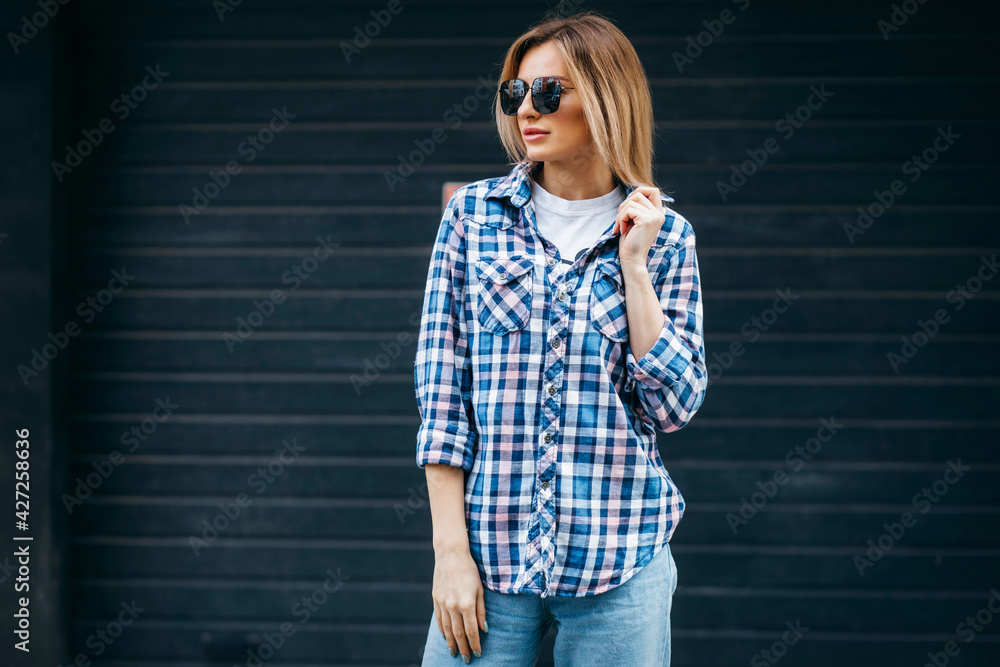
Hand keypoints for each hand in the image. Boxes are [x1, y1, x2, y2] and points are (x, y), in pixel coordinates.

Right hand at [432, 547, 487, 661]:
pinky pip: (439, 619)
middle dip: (463, 648)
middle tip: (466, 659)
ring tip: (454, 653)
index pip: (471, 630)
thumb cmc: (469, 570)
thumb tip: (484, 628)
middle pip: (458, 633)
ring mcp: (442, 603)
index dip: (475, 643)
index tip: (478, 653)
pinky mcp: (435, 599)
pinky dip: (442, 630)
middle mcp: (453, 606)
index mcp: (466, 603)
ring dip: (451, 643)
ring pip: (446, 629)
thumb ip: (481, 610)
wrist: (451, 554)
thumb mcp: (480, 589)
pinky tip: (445, 637)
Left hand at [614, 186, 666, 267]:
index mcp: (658, 213)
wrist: (632, 260)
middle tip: (621, 220)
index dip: (639, 191)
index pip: (653, 190)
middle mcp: (659, 214)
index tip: (629, 207)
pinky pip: (628, 210)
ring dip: (620, 214)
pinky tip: (621, 231)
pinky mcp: (646, 220)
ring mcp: (654, 216)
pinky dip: (620, 220)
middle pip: (639, 193)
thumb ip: (636, 207)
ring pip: (631, 201)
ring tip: (620, 227)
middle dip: (624, 205)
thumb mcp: (634, 221)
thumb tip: (631, 192)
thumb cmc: (630, 242)